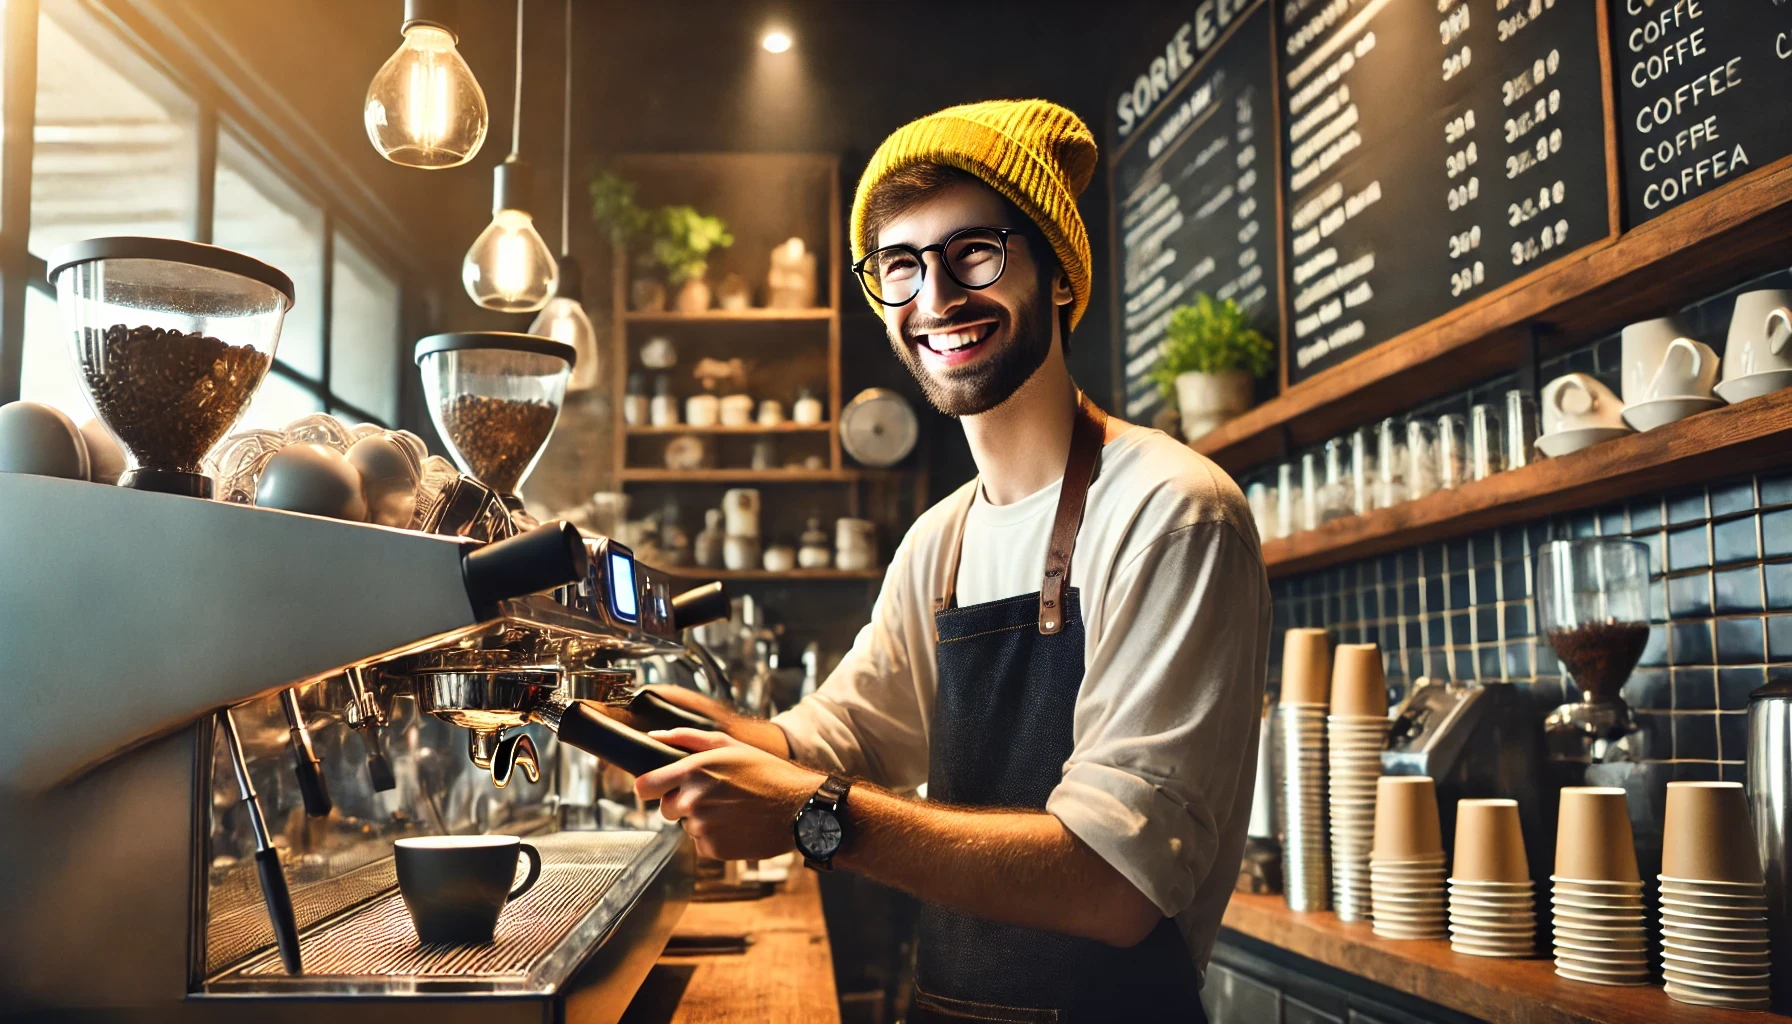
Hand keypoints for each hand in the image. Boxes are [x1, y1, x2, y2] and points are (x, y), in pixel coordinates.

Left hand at [634, 729, 824, 860]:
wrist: (799, 808)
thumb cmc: (766, 772)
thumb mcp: (729, 745)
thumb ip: (686, 738)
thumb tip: (654, 737)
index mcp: (693, 770)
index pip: (644, 787)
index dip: (649, 787)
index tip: (658, 788)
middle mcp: (692, 800)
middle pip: (665, 809)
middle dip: (682, 803)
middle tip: (713, 795)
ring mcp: (701, 827)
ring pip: (686, 826)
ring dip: (702, 820)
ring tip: (732, 809)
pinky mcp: (712, 849)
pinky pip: (702, 843)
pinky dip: (715, 837)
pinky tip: (737, 825)